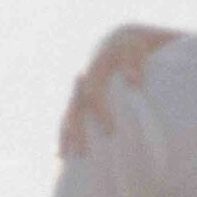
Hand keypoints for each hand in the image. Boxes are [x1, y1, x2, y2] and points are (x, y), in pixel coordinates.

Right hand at [58, 25, 179, 157]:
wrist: (118, 40)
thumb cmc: (132, 46)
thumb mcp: (136, 48)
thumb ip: (135, 63)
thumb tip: (133, 80)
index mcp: (94, 68)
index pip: (93, 94)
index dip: (100, 112)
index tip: (110, 132)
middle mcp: (82, 80)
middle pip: (75, 108)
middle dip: (77, 131)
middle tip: (82, 153)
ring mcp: (79, 89)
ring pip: (68, 114)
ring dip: (64, 135)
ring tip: (61, 157)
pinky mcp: (80, 98)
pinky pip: (70, 118)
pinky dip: (65, 133)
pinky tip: (60, 152)